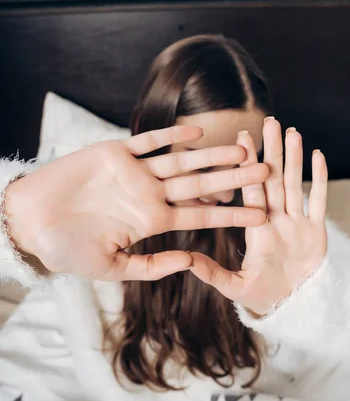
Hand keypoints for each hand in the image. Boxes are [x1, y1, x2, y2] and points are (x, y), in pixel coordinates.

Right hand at [5, 126, 267, 281]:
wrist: (32, 222)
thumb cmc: (67, 249)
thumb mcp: (113, 268)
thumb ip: (152, 267)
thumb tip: (189, 262)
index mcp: (152, 220)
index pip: (201, 214)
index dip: (232, 213)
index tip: (263, 213)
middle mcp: (150, 194)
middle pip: (201, 184)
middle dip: (234, 179)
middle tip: (267, 171)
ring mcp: (135, 172)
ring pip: (181, 161)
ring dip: (211, 155)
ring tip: (242, 148)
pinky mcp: (115, 152)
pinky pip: (148, 142)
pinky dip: (171, 136)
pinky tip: (197, 132)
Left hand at [190, 118, 327, 315]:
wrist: (293, 305)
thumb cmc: (263, 295)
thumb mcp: (235, 287)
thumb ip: (212, 273)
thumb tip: (185, 259)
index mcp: (256, 227)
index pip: (250, 190)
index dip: (247, 165)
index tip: (242, 139)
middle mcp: (276, 219)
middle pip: (274, 179)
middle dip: (271, 151)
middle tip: (270, 122)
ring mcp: (297, 223)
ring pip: (296, 183)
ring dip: (294, 158)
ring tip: (293, 132)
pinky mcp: (317, 231)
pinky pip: (319, 201)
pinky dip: (320, 180)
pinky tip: (319, 156)